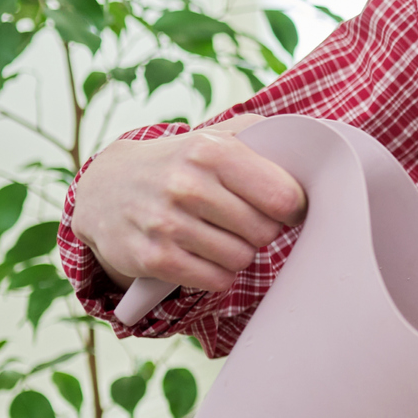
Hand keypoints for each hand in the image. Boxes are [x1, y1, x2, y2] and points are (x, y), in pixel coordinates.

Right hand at [71, 113, 305, 292]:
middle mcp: (186, 185)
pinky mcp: (153, 258)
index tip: (286, 209)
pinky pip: (216, 280)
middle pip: (264, 232)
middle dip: (261, 230)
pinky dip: (218, 274)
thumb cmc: (180, 163)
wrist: (106, 188)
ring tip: (221, 236)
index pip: (283, 197)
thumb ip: (263, 137)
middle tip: (244, 222)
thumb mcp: (215, 136)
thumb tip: (311, 151)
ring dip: (239, 253)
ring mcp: (166, 224)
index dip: (292, 208)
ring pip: (241, 259)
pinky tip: (205, 256)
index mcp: (210, 152)